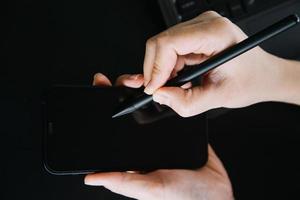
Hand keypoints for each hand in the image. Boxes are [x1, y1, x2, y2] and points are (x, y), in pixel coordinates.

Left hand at [84, 73, 233, 199]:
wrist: (216, 193)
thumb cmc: (183, 196)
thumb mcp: (149, 189)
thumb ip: (122, 182)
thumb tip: (93, 177)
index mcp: (132, 154)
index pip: (113, 125)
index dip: (105, 106)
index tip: (100, 87)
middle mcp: (145, 140)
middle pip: (130, 109)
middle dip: (125, 91)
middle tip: (127, 81)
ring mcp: (163, 132)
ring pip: (151, 104)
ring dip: (148, 90)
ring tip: (144, 80)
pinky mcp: (181, 127)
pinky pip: (173, 107)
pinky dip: (170, 95)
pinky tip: (167, 85)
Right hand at [144, 11, 288, 116]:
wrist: (264, 75)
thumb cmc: (251, 80)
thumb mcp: (219, 97)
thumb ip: (187, 101)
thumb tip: (160, 96)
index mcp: (215, 33)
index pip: (168, 43)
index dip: (156, 68)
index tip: (154, 88)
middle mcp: (205, 24)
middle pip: (160, 43)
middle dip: (156, 71)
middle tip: (160, 91)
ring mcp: (198, 27)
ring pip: (162, 47)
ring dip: (163, 71)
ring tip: (178, 87)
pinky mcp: (194, 34)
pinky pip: (169, 50)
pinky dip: (168, 68)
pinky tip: (180, 79)